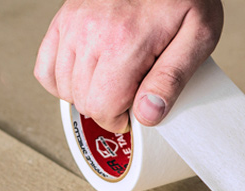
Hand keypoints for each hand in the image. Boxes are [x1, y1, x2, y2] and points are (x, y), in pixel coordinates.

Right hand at [34, 0, 223, 131]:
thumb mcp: (199, 36)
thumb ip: (172, 79)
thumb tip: (147, 115)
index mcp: (125, 42)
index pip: (102, 107)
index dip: (120, 119)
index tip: (135, 112)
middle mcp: (92, 31)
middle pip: (82, 100)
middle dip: (106, 108)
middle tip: (129, 97)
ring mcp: (73, 23)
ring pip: (62, 86)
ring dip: (86, 95)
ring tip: (113, 84)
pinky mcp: (64, 18)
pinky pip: (45, 65)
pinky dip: (61, 80)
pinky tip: (86, 78)